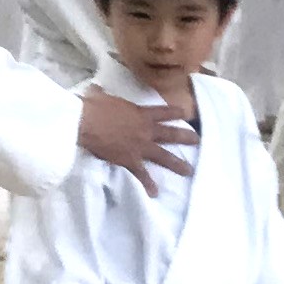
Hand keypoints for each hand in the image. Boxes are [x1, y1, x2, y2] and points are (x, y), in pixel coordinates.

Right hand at [74, 93, 199, 182]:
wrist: (86, 122)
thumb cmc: (93, 106)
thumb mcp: (101, 96)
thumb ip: (103, 94)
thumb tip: (95, 90)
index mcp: (140, 113)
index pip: (163, 112)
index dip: (175, 113)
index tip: (187, 114)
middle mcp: (145, 130)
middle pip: (170, 134)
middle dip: (185, 138)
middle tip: (198, 141)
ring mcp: (140, 146)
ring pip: (163, 156)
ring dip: (177, 164)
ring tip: (188, 171)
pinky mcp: (130, 160)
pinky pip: (141, 174)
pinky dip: (148, 184)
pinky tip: (155, 193)